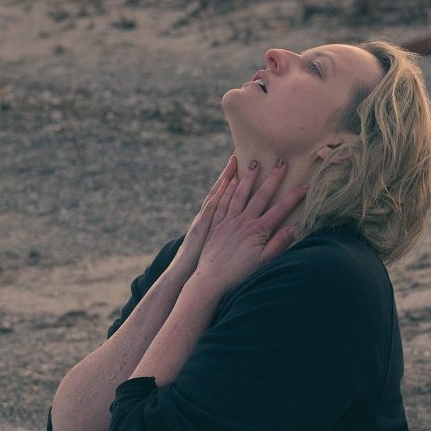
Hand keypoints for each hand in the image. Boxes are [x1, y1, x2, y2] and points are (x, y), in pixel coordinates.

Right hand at [171, 154, 238, 278]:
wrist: (185, 275)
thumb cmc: (203, 264)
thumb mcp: (216, 246)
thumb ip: (225, 232)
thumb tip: (241, 224)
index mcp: (217, 222)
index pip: (228, 197)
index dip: (234, 182)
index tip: (244, 166)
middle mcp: (212, 218)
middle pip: (225, 191)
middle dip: (233, 174)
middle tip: (242, 155)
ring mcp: (207, 222)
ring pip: (218, 196)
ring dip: (226, 178)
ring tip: (235, 161)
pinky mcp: (202, 228)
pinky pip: (212, 209)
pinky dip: (218, 195)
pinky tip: (224, 184)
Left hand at [189, 157, 307, 299]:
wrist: (211, 280)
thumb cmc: (240, 274)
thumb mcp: (264, 262)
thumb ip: (279, 243)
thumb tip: (295, 227)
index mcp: (258, 230)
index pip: (280, 209)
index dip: (294, 197)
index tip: (305, 185)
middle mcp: (243, 221)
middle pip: (261, 195)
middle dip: (273, 177)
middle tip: (281, 161)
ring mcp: (228, 220)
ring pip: (239, 194)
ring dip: (248, 177)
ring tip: (254, 162)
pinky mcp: (215, 224)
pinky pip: (221, 202)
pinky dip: (227, 189)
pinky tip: (230, 180)